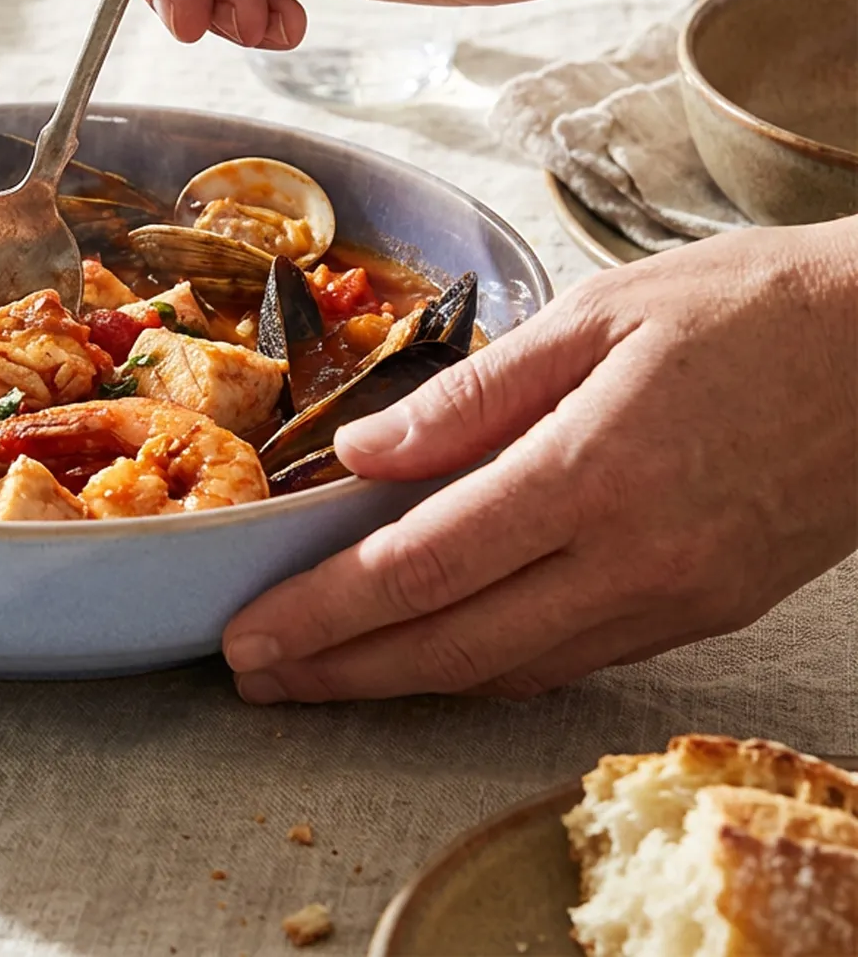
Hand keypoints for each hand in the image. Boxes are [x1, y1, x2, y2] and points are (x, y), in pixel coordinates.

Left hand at [221, 219, 857, 700]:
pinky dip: (487, 666)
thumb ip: (471, 397)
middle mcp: (629, 560)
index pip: (419, 566)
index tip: (248, 635)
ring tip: (322, 678)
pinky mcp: (706, 614)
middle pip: (451, 645)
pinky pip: (571, 660)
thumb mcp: (596, 318)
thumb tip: (362, 455)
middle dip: (339, 671)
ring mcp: (674, 600)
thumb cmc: (744, 310)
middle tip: (255, 677)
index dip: (321, 612)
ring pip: (509, 669)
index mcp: (588, 472)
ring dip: (404, 682)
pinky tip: (437, 655)